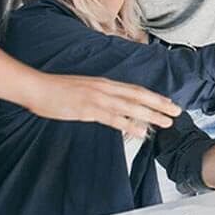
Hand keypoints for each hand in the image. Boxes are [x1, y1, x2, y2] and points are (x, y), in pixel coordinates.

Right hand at [26, 74, 181, 138]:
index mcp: (104, 83)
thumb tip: (111, 106)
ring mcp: (98, 98)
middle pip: (139, 95)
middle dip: (160, 104)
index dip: (153, 96)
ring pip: (131, 106)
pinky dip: (129, 124)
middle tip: (177, 111)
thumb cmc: (57, 90)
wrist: (37, 87)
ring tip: (167, 122)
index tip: (168, 102)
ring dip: (151, 114)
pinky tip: (141, 131)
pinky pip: (113, 118)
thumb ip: (98, 96)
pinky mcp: (88, 109)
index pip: (135, 89)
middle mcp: (105, 88)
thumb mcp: (83, 89)